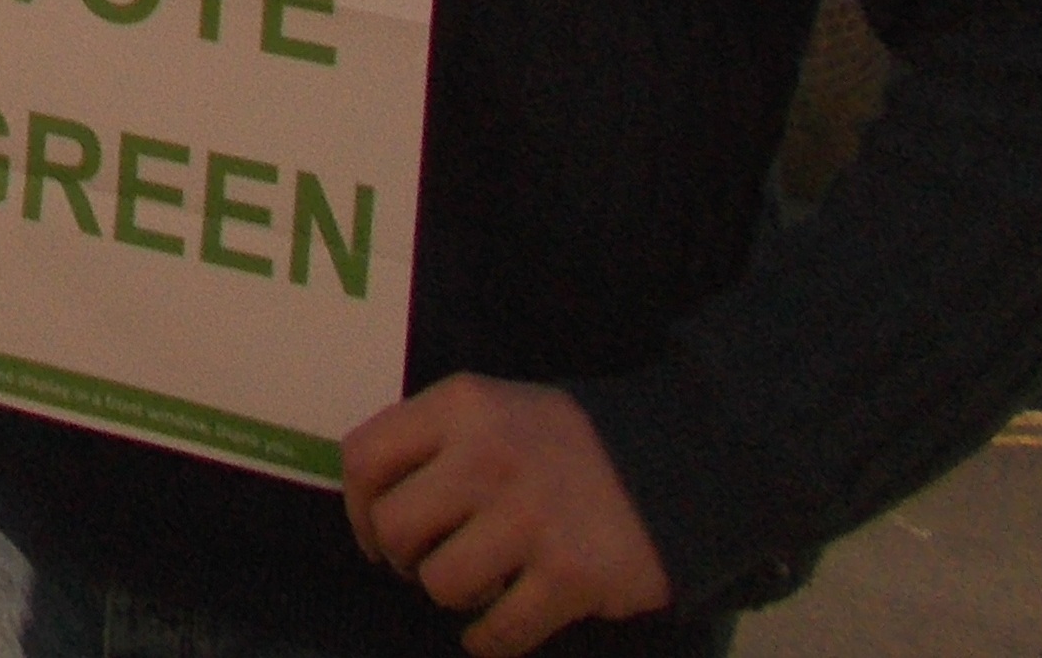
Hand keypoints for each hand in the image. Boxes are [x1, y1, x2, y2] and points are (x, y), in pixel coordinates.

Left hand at [342, 376, 673, 655]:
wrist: (684, 462)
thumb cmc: (567, 445)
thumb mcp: (495, 411)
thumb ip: (434, 441)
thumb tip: (368, 504)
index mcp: (463, 406)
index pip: (364, 458)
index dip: (357, 507)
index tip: (377, 533)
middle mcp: (491, 455)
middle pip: (393, 527)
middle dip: (404, 555)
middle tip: (432, 559)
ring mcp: (532, 517)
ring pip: (439, 583)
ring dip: (454, 594)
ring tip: (484, 580)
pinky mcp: (572, 575)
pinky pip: (496, 632)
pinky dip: (489, 639)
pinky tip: (503, 623)